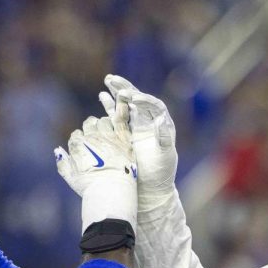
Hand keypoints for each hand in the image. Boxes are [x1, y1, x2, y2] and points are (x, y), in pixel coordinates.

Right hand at [55, 115, 137, 232]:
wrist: (110, 192)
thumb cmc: (90, 188)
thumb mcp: (70, 178)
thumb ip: (62, 162)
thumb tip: (57, 150)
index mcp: (77, 145)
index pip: (77, 135)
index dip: (81, 140)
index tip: (86, 148)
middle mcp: (91, 137)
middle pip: (89, 124)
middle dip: (91, 128)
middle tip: (97, 137)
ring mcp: (108, 137)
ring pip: (104, 121)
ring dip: (104, 124)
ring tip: (108, 132)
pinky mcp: (123, 139)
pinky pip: (121, 120)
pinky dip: (121, 110)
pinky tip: (123, 102)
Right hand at [99, 74, 176, 211]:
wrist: (150, 188)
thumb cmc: (161, 173)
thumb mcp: (165, 156)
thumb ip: (163, 137)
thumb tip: (160, 118)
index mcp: (162, 124)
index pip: (153, 106)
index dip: (144, 100)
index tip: (133, 98)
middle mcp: (150, 122)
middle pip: (138, 100)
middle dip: (126, 88)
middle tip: (113, 79)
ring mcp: (137, 126)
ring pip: (126, 105)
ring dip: (117, 92)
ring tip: (107, 80)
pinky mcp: (126, 133)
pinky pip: (117, 116)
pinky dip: (110, 105)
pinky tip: (102, 95)